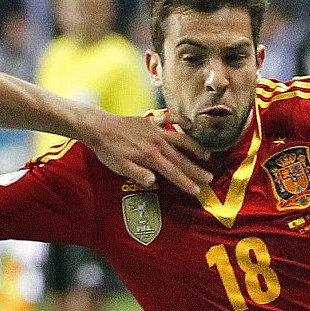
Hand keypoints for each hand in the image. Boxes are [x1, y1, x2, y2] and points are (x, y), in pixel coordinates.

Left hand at [80, 112, 209, 196]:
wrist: (100, 127)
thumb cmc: (109, 150)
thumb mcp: (120, 167)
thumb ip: (138, 174)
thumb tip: (155, 182)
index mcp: (151, 157)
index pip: (173, 173)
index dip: (186, 183)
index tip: (197, 191)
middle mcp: (158, 143)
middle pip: (181, 159)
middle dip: (196, 170)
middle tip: (209, 179)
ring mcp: (156, 130)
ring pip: (181, 140)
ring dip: (195, 148)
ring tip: (207, 156)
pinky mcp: (152, 121)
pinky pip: (171, 119)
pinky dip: (181, 121)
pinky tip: (190, 124)